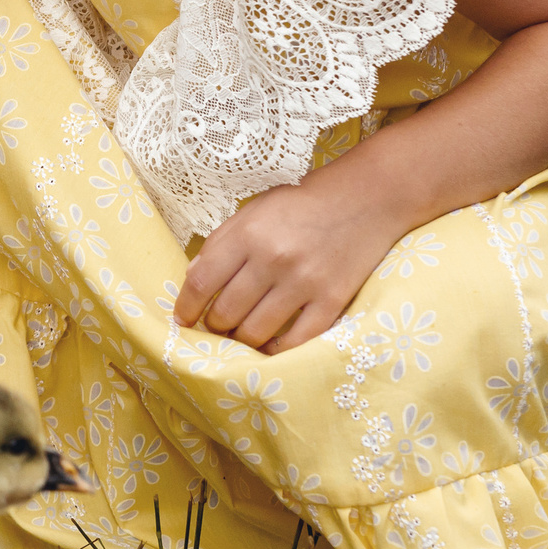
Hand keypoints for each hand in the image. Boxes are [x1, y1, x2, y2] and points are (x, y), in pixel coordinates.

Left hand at [171, 179, 397, 353]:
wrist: (365, 198)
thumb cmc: (302, 204)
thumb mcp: (254, 211)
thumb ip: (221, 242)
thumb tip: (192, 279)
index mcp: (248, 234)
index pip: (201, 282)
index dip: (186, 307)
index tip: (182, 319)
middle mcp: (273, 259)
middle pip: (225, 312)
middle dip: (213, 326)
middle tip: (215, 326)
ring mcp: (305, 282)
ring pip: (255, 332)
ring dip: (240, 340)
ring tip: (240, 335)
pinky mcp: (332, 301)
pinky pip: (296, 341)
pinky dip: (276, 350)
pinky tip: (269, 346)